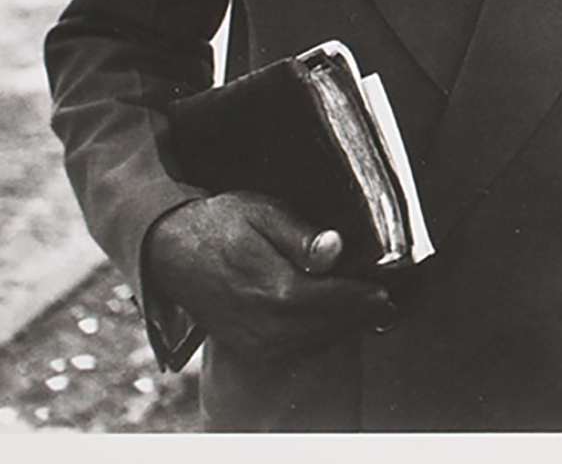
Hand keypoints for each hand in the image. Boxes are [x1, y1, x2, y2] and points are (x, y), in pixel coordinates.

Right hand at [143, 192, 393, 361]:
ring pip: (316, 338)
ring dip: (344, 322)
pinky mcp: (249, 348)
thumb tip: (335, 249)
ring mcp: (255, 341)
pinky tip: (333, 313)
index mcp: (274, 289)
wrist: (170, 250)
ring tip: (366, 300)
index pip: (337, 299)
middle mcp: (265, 324)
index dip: (366, 292)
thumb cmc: (221, 224)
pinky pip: (296, 346)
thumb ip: (302, 236)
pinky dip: (320, 331)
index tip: (391, 282)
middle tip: (387, 290)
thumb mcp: (263, 212)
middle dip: (361, 308)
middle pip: (332, 322)